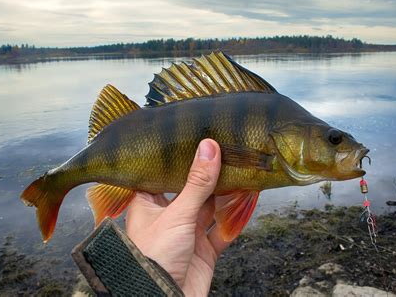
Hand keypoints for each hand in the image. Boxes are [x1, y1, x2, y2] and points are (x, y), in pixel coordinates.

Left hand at [126, 139, 229, 295]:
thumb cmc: (154, 257)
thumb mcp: (177, 213)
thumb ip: (197, 182)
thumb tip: (209, 148)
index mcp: (148, 204)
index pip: (162, 174)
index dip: (178, 158)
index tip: (193, 138)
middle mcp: (167, 217)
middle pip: (191, 190)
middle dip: (208, 175)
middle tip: (225, 151)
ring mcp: (187, 234)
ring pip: (210, 209)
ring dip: (225, 195)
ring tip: (241, 170)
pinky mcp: (203, 251)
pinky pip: (222, 231)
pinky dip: (235, 219)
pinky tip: (247, 202)